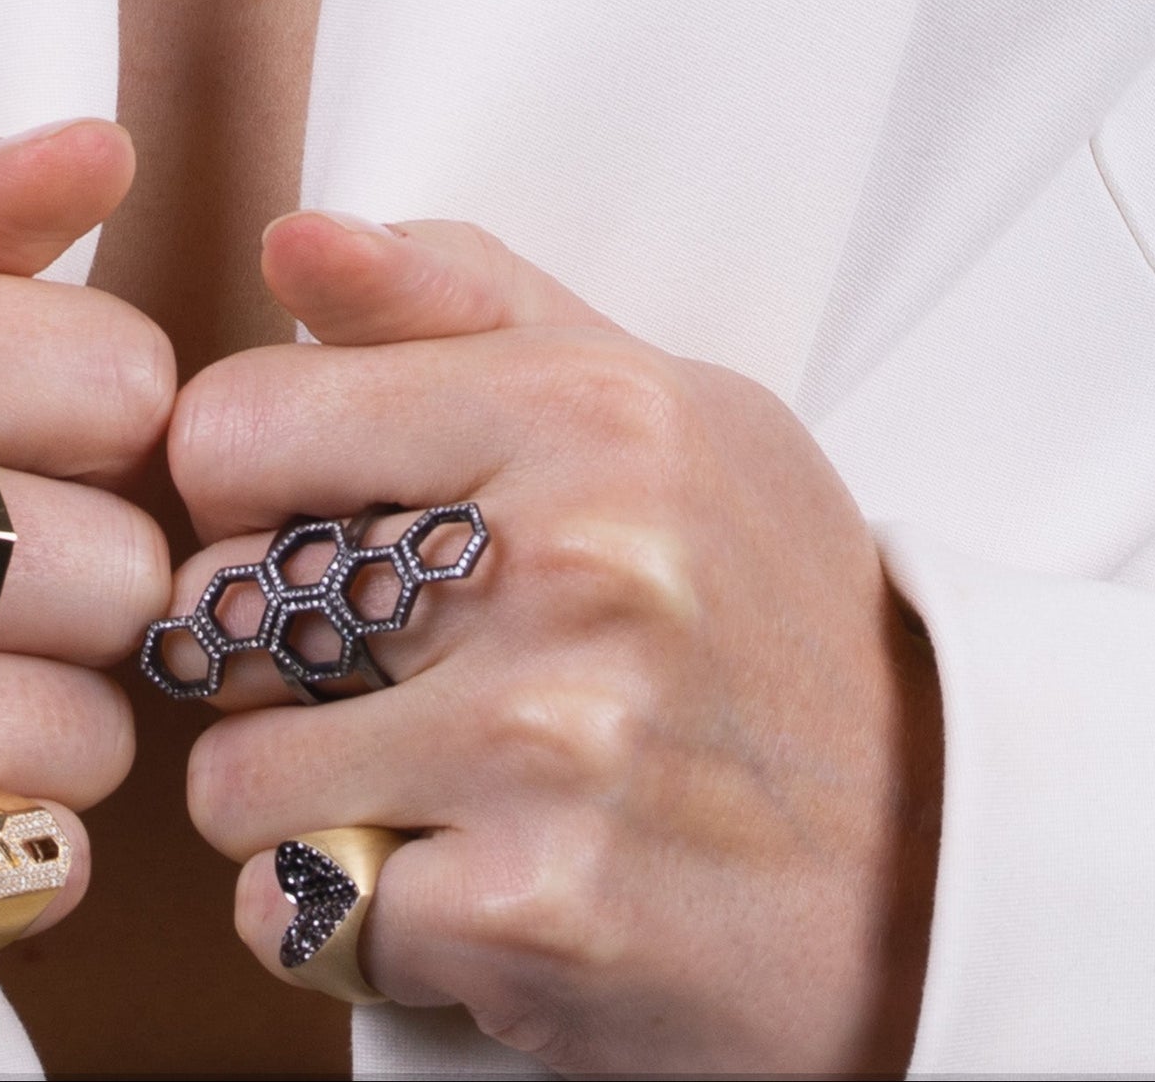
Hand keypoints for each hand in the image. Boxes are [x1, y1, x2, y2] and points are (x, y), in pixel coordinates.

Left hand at [167, 214, 941, 1076]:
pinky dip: (351, 913)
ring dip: (300, 799)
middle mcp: (568, 566)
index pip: (230, 428)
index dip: (246, 491)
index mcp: (581, 409)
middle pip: (218, 606)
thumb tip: (294, 237)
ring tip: (423, 778)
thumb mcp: (643, 396)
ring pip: (232, 782)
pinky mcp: (535, 917)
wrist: (937, 854)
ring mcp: (550, 749)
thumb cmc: (755, 603)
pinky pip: (299, 913)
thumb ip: (451, 297)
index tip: (321, 530)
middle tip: (390, 672)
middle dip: (269, 652)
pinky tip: (459, 875)